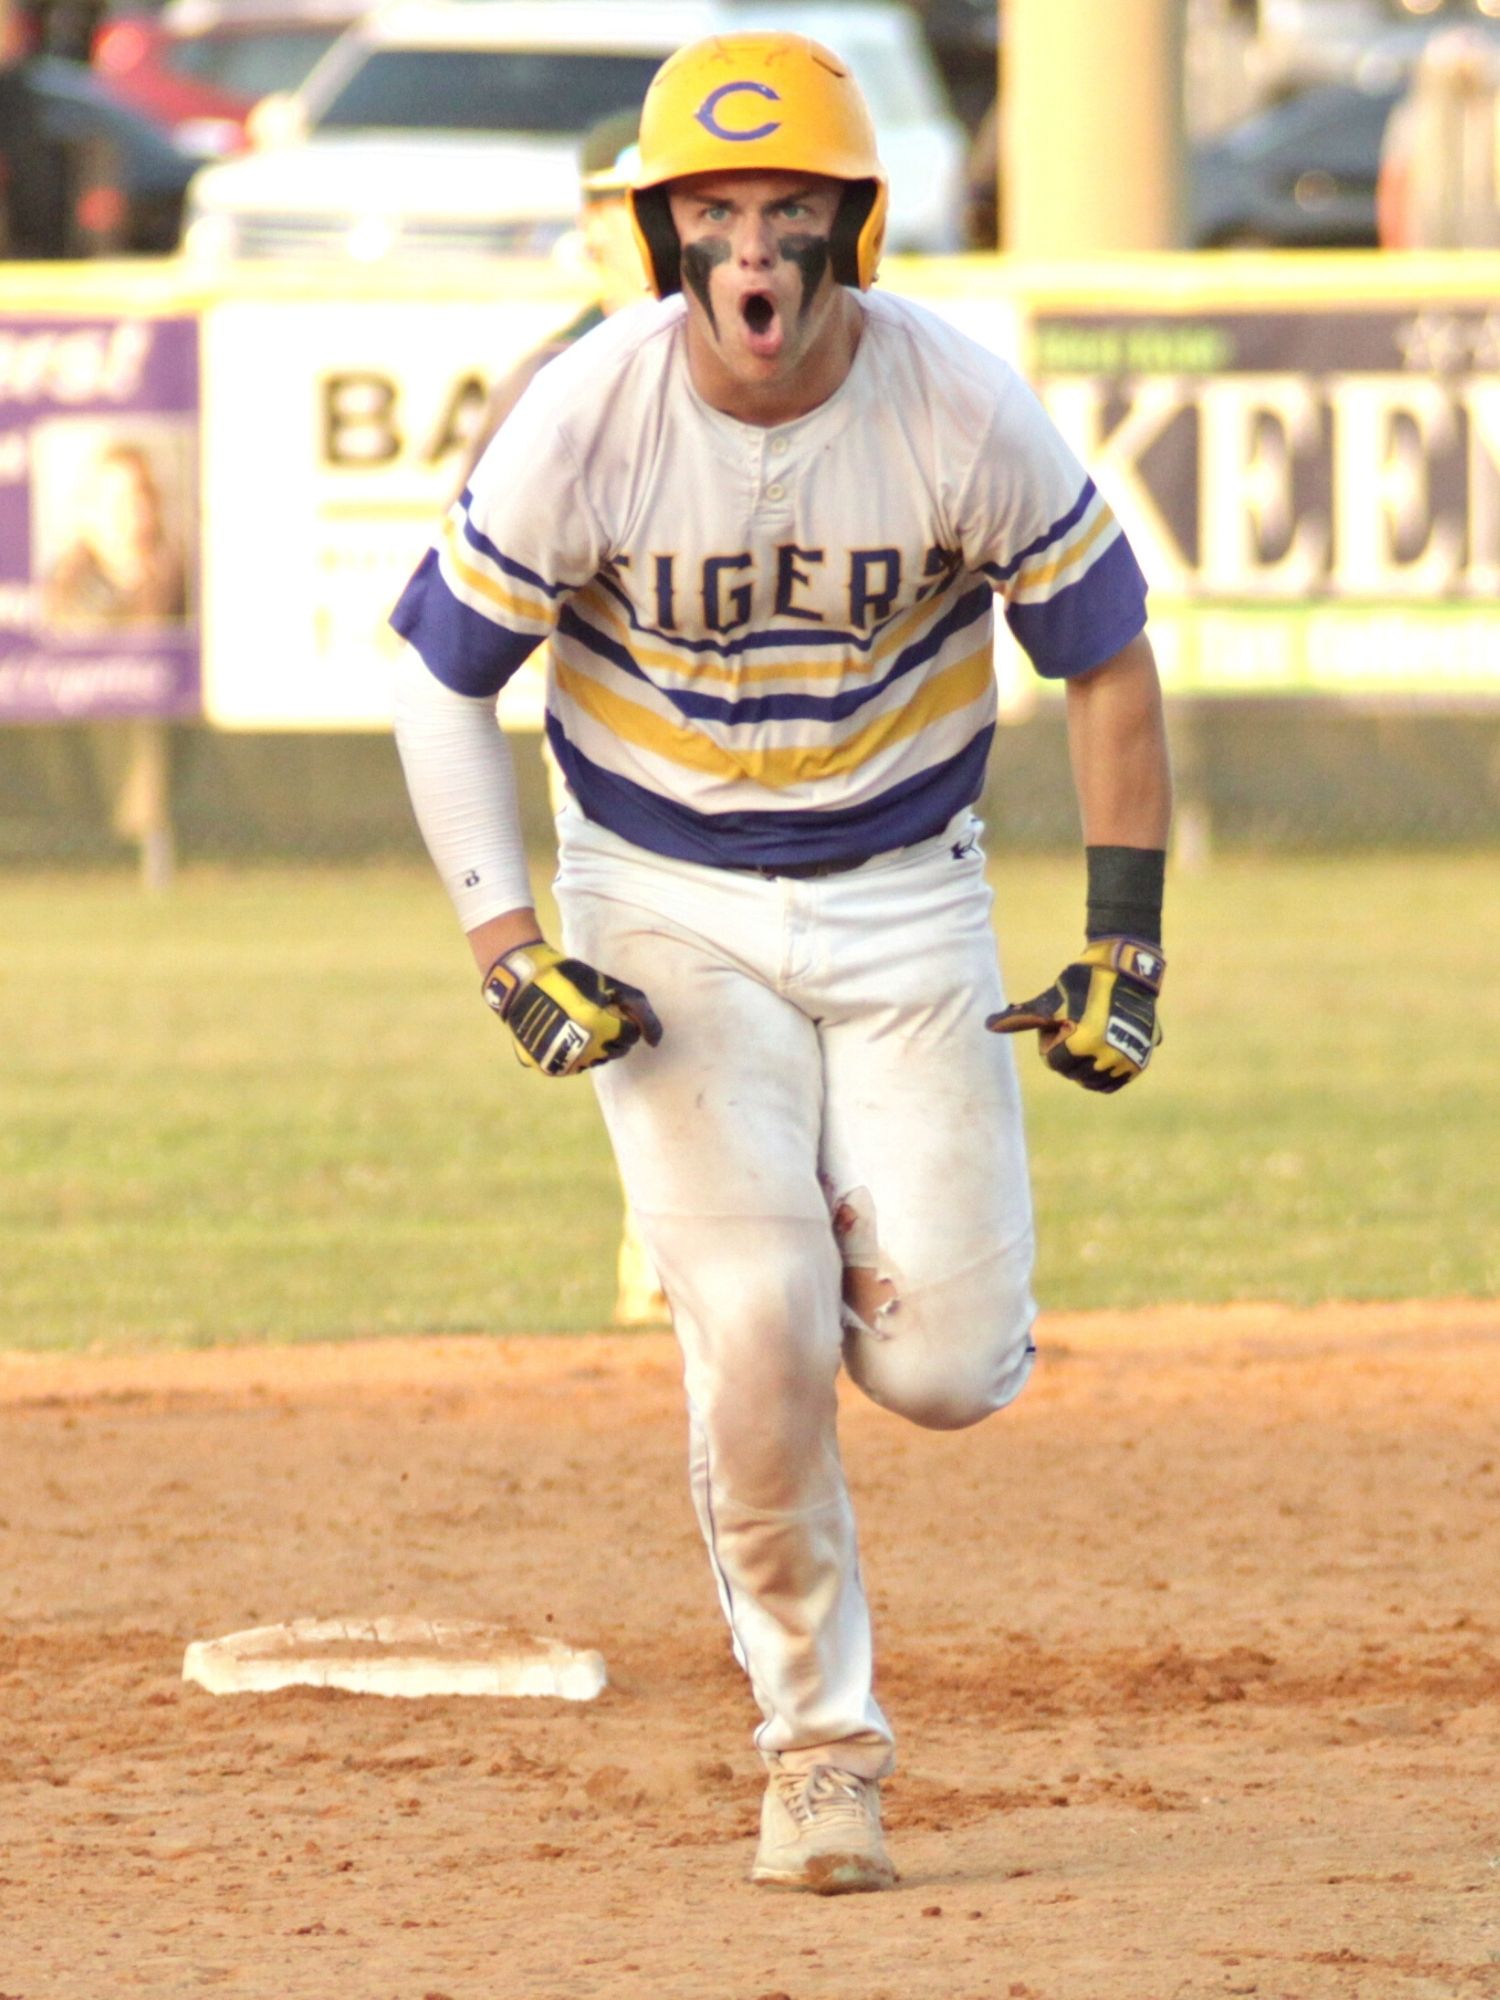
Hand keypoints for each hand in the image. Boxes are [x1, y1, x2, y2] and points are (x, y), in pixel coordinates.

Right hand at [482, 940, 661, 1077]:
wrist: (522, 984)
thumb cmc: (572, 979)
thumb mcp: (612, 987)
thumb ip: (642, 1012)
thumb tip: (656, 1044)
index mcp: (599, 1027)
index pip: (632, 1035)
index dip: (623, 1017)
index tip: (608, 1005)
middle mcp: (582, 1050)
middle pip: (617, 1051)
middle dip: (613, 1033)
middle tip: (593, 1013)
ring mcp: (564, 1062)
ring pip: (598, 1061)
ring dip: (596, 1044)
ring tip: (578, 1022)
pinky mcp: (549, 1068)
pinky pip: (576, 1067)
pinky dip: (577, 1053)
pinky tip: (565, 1033)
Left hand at [987, 937, 1163, 1092]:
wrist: (1128, 972)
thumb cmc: (1083, 982)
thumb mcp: (1051, 1000)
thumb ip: (1022, 1018)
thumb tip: (988, 1025)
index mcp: (1082, 1043)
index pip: (1054, 1062)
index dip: (1052, 1041)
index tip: (1061, 1022)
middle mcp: (1107, 1057)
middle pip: (1072, 1073)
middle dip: (1068, 1054)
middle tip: (1075, 1027)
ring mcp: (1127, 1061)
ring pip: (1093, 1082)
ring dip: (1084, 1067)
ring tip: (1088, 1038)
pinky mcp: (1140, 1061)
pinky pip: (1113, 1083)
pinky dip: (1103, 1076)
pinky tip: (1098, 1055)